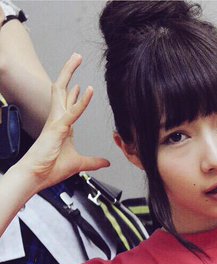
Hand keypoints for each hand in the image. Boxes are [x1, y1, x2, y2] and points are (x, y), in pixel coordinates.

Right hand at [15, 53, 108, 190]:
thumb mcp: (79, 164)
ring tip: (76, 58)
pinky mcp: (58, 128)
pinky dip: (81, 100)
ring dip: (69, 73)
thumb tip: (106, 162)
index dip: (74, 93)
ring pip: (62, 91)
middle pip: (61, 89)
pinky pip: (72, 111)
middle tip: (76, 57)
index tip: (81, 85)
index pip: (67, 103)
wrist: (35, 177)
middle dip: (69, 72)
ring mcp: (57, 121)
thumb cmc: (50, 169)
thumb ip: (93, 162)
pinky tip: (88, 90)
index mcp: (61, 126)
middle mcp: (57, 119)